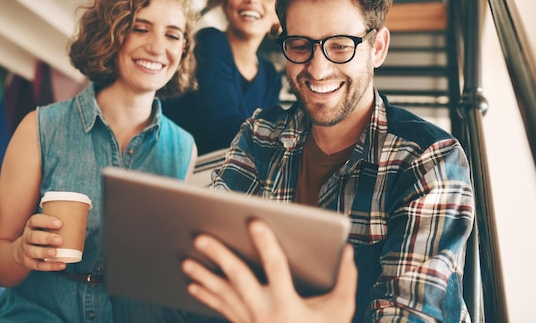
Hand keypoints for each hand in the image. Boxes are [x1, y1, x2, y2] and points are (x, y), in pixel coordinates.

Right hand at [13, 213, 65, 270]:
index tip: (59, 223)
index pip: (35, 220)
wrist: (22, 250)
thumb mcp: (45, 227)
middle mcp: (27, 237)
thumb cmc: (42, 234)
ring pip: (33, 251)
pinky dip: (50, 266)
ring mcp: (26, 250)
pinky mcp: (28, 262)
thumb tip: (84, 219)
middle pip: (33, 236)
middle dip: (46, 238)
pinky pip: (37, 265)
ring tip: (55, 253)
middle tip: (59, 240)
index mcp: (32, 225)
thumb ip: (60, 223)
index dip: (46, 221)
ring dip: (44, 252)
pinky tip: (61, 265)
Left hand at [182, 219, 356, 322]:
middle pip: (237, 279)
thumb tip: (347, 251)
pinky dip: (207, 296)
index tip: (254, 222)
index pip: (275, 267)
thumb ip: (346, 279)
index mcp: (288, 304)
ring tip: (187, 260)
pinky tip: (193, 284)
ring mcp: (250, 322)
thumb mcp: (341, 311)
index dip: (265, 244)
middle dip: (219, 256)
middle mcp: (265, 312)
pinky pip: (221, 310)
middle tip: (200, 237)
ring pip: (223, 295)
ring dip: (204, 276)